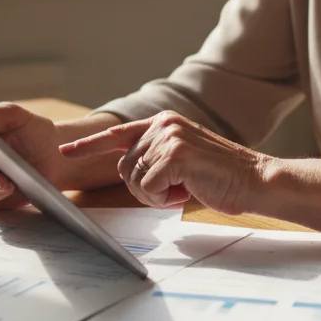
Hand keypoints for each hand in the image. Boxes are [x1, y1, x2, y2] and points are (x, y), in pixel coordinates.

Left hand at [59, 111, 269, 214]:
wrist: (255, 181)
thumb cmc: (220, 177)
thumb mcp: (182, 160)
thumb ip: (155, 156)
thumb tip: (127, 169)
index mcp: (164, 122)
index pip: (118, 133)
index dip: (90, 145)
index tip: (66, 151)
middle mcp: (163, 124)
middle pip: (123, 166)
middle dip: (145, 187)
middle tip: (176, 188)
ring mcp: (168, 137)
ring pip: (133, 179)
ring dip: (155, 195)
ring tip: (185, 188)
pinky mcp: (174, 154)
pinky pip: (147, 188)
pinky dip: (163, 199)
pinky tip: (186, 191)